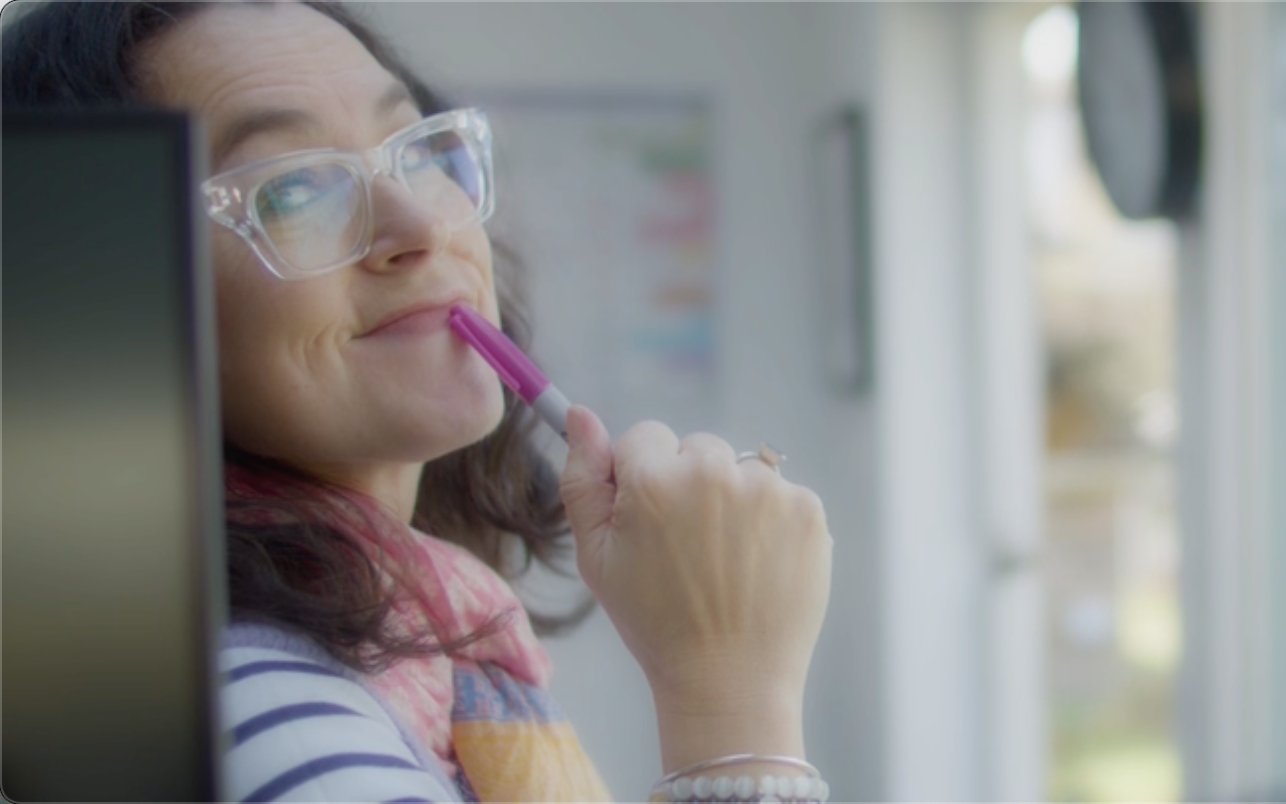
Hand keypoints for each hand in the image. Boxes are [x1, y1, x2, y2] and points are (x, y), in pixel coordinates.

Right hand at [559, 406, 831, 767]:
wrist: (729, 681)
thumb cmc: (653, 622)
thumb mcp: (595, 556)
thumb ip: (583, 478)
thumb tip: (579, 413)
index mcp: (654, 479)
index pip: (645, 437)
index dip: (643, 479)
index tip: (651, 522)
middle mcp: (713, 472)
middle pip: (697, 448)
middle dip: (690, 484)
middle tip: (690, 549)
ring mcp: (767, 489)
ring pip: (742, 470)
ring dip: (734, 501)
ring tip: (727, 562)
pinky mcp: (807, 510)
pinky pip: (781, 494)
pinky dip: (772, 523)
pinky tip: (758, 566)